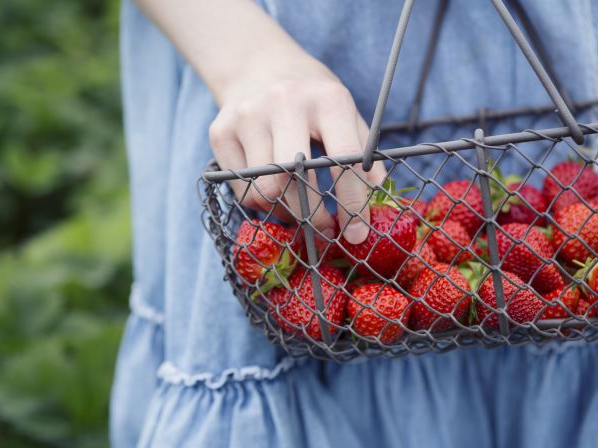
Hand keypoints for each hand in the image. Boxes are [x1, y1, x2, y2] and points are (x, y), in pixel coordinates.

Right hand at [209, 52, 385, 243]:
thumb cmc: (311, 97)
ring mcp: (246, 117)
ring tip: (301, 212)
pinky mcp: (220, 133)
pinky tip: (275, 193)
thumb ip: (364, 153)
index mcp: (326, 98)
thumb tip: (378, 199)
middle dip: (312, 215)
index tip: (358, 232)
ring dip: (287, 212)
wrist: (258, 65)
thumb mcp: (345, 112)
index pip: (343, 159)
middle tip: (326, 230)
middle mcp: (283, 103)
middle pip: (293, 179)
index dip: (352, 202)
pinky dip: (262, 202)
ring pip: (264, 190)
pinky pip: (242, 189)